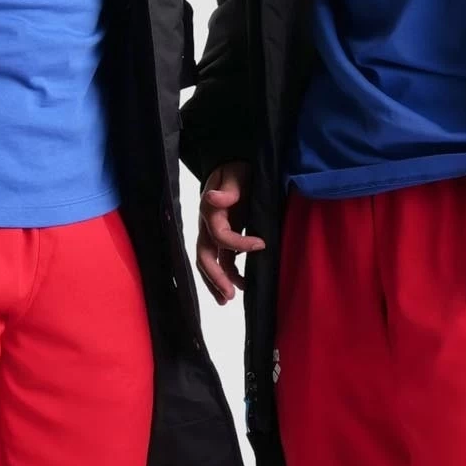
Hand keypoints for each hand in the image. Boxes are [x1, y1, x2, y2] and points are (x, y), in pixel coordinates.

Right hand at [196, 161, 263, 302]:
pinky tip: (239, 286)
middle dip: (215, 277)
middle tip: (229, 295)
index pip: (219, 235)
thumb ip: (227, 189)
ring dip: (216, 282)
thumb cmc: (235, 169)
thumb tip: (215, 198)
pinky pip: (221, 260)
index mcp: (210, 211)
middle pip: (204, 256)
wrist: (234, 166)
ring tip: (228, 299)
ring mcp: (213, 233)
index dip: (239, 243)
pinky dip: (228, 274)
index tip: (261, 244)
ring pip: (209, 263)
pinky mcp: (223, 237)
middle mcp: (207, 226)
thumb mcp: (233, 174)